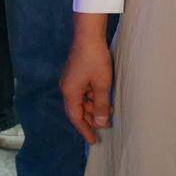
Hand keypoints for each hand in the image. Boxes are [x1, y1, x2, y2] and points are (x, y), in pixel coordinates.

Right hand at [60, 12, 114, 143]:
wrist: (88, 34)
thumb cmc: (95, 59)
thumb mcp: (102, 84)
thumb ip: (101, 105)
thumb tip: (101, 122)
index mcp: (70, 92)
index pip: (75, 117)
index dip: (85, 130)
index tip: (94, 141)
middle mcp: (67, 87)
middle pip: (77, 110)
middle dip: (90, 119)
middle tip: (104, 126)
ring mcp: (71, 79)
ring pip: (81, 100)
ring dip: (93, 107)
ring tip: (108, 111)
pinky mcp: (76, 73)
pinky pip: (83, 91)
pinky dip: (92, 97)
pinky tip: (103, 96)